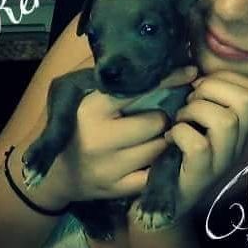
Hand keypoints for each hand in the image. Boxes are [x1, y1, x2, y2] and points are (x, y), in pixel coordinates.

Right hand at [45, 65, 198, 204]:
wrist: (58, 174)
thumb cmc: (76, 128)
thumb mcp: (83, 99)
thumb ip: (111, 80)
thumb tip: (147, 59)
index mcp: (91, 109)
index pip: (138, 89)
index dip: (168, 79)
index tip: (189, 72)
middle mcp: (99, 138)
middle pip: (156, 122)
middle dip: (161, 118)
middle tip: (155, 119)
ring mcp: (109, 167)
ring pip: (159, 148)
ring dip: (162, 140)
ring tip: (151, 138)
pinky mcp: (118, 188)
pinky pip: (155, 173)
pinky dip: (158, 165)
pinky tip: (152, 158)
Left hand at [164, 71, 247, 218]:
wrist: (164, 195)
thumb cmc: (177, 146)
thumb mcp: (194, 116)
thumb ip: (200, 93)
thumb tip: (191, 70)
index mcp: (240, 124)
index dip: (223, 78)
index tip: (198, 85)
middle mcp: (239, 142)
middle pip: (246, 100)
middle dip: (210, 89)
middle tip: (189, 102)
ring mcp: (223, 160)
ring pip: (225, 121)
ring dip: (194, 111)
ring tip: (180, 120)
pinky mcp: (203, 175)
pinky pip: (198, 145)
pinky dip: (180, 133)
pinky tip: (171, 138)